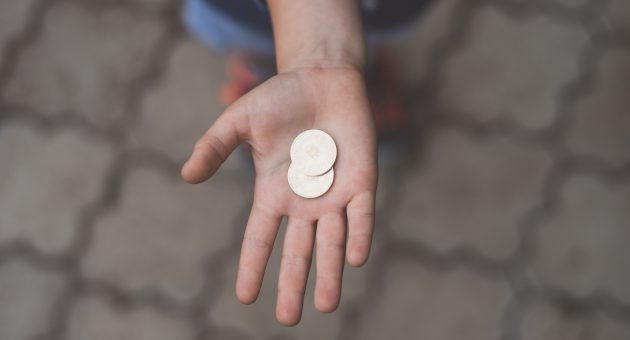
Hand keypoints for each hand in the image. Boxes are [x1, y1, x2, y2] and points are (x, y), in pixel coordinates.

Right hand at [181, 66, 376, 325]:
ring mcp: (334, 194)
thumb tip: (187, 176)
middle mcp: (303, 202)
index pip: (260, 237)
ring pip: (332, 242)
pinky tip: (355, 259)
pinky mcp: (362, 181)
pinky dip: (359, 235)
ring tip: (325, 305)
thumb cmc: (280, 98)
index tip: (244, 296)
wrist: (323, 78)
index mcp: (273, 193)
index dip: (252, 265)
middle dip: (292, 284)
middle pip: (297, 251)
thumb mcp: (240, 121)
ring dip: (330, 273)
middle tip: (288, 319)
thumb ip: (215, 147)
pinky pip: (361, 215)